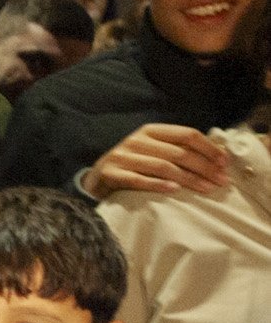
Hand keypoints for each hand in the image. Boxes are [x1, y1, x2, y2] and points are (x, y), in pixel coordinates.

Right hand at [84, 123, 229, 198]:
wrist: (97, 179)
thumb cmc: (134, 165)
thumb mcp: (154, 151)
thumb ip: (178, 149)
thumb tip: (219, 156)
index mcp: (151, 131)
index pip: (186, 134)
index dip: (208, 148)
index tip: (224, 163)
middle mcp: (136, 140)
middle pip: (178, 152)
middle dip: (204, 167)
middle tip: (221, 181)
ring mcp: (122, 156)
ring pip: (162, 166)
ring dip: (188, 179)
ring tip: (206, 188)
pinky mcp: (112, 173)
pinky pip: (138, 180)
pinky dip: (158, 185)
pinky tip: (175, 191)